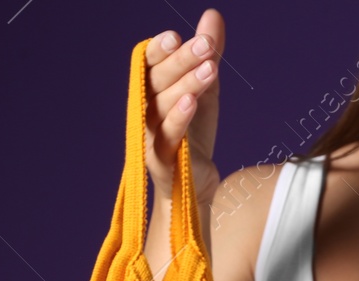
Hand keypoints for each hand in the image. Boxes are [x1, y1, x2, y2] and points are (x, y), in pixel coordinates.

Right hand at [143, 10, 224, 207]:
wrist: (195, 185)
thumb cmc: (194, 135)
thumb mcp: (206, 89)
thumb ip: (208, 55)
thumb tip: (212, 15)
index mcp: (154, 92)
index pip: (149, 65)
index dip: (159, 50)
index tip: (176, 36)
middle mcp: (147, 111)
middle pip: (158, 81)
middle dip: (181, 61)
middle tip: (205, 45)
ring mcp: (151, 136)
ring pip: (164, 106)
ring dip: (186, 84)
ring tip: (210, 69)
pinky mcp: (163, 160)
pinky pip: (168, 137)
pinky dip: (179, 118)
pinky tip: (192, 102)